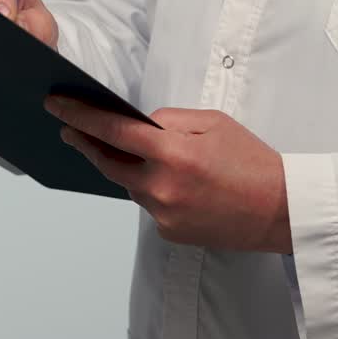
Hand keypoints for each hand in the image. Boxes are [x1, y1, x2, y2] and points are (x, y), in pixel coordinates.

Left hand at [44, 96, 291, 253]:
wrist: (280, 209)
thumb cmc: (252, 161)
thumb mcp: (213, 122)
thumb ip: (169, 121)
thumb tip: (138, 126)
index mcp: (174, 153)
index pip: (113, 131)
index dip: (80, 117)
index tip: (57, 106)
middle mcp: (162, 187)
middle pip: (108, 162)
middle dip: (86, 143)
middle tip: (69, 130)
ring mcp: (163, 214)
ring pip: (128, 184)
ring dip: (124, 167)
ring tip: (126, 151)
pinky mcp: (169, 232)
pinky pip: (148, 204)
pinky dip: (151, 189)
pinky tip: (170, 182)